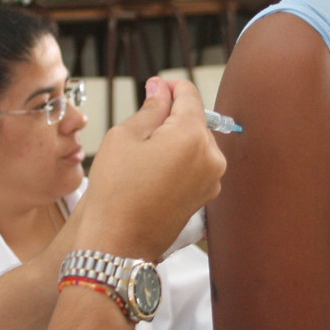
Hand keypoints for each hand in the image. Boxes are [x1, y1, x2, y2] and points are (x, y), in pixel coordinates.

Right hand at [74, 77, 225, 259]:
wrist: (119, 242)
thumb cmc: (116, 189)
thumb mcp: (125, 136)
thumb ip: (151, 107)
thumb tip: (161, 87)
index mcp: (192, 136)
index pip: (189, 95)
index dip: (170, 86)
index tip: (155, 87)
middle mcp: (212, 156)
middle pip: (195, 119)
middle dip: (172, 115)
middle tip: (142, 125)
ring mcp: (213, 179)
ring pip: (197, 142)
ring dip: (176, 138)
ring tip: (146, 153)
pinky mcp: (206, 195)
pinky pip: (197, 164)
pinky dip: (181, 158)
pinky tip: (156, 170)